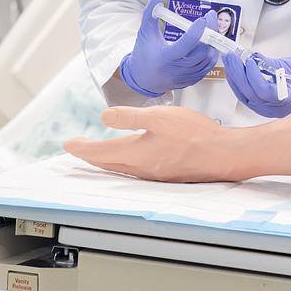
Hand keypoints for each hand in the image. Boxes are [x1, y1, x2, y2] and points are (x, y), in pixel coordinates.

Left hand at [65, 106, 239, 181]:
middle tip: (78, 149)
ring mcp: (154, 174)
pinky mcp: (166, 174)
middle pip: (107, 164)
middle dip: (90, 156)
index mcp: (135, 154)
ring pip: (121, 168)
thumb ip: (129, 117)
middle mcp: (141, 168)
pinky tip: (130, 157)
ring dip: (106, 161)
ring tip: (98, 154)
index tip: (68, 144)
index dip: (81, 148)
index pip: (100, 153)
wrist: (222, 155)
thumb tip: (103, 117)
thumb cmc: (194, 134)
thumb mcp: (159, 117)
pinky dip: (123, 163)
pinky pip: (135, 170)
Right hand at [118, 0, 218, 96]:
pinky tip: (208, 41)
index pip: (185, 45)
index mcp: (165, 58)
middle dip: (210, 32)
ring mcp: (186, 77)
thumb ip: (151, 11)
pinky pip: (207, 66)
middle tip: (211, 16)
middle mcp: (177, 69)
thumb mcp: (145, 31)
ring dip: (212, 42)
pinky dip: (210, 53)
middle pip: (202, 52)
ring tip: (210, 27)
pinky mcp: (192, 80)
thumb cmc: (143, 52)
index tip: (203, 18)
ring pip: (207, 59)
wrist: (142, 78)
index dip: (196, 32)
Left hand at [223, 52, 290, 118]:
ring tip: (230, 61)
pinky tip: (234, 71)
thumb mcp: (290, 66)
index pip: (264, 92)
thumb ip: (269, 63)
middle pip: (250, 94)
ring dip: (235, 77)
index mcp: (287, 100)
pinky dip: (238, 83)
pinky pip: (245, 96)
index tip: (250, 61)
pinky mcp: (260, 107)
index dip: (254, 76)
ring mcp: (266, 110)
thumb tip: (252, 57)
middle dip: (238, 74)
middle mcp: (274, 109)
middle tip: (232, 57)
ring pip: (244, 96)